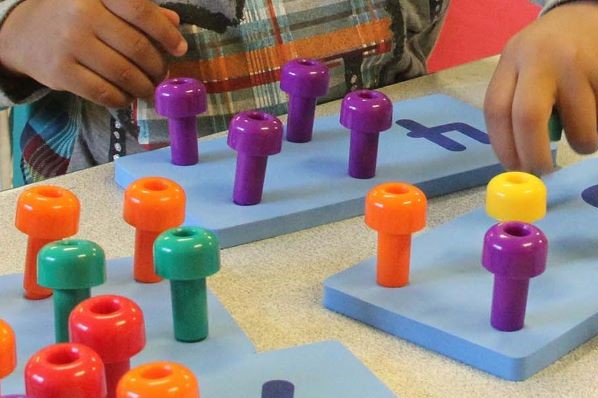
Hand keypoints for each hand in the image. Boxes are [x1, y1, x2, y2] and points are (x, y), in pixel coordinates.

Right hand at [0, 0, 186, 107]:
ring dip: (144, 87)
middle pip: (137, 47)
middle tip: (161, 74)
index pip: (140, 11)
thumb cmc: (74, 16)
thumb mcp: (103, 4)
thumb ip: (138, 12)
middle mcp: (81, 13)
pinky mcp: (61, 73)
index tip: (178, 49)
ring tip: (147, 88)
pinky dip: (123, 99)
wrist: (24, 32)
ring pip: (124, 74)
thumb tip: (173, 24)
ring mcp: (69, 43)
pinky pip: (105, 93)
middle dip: (158, 66)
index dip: (166, 34)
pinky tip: (126, 96)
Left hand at [484, 1, 597, 174]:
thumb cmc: (546, 53)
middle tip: (543, 171)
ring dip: (581, 144)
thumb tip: (518, 161)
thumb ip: (514, 103)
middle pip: (529, 118)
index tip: (513, 169)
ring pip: (581, 127)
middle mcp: (542, 59)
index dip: (503, 147)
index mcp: (512, 60)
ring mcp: (579, 65)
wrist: (585, 16)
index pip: (497, 110)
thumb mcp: (521, 67)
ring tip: (580, 138)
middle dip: (534, 155)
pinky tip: (592, 114)